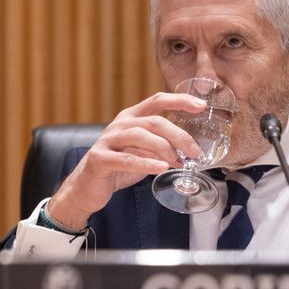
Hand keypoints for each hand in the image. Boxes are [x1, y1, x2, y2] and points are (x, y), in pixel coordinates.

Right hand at [46, 93, 204, 229]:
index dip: (179, 100)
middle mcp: (119, 124)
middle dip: (179, 135)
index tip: (201, 106)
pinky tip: (161, 168)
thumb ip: (161, 146)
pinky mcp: (100, 159)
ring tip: (179, 162)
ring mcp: (108, 140)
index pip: (157, 100)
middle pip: (154, 121)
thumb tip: (189, 150)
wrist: (87, 187)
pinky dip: (146, 163)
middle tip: (195, 152)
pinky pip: (126, 159)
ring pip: (141, 136)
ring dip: (165, 149)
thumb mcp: (142, 152)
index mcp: (131, 117)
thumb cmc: (117, 168)